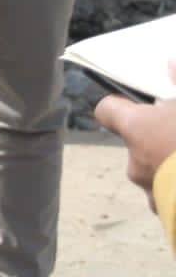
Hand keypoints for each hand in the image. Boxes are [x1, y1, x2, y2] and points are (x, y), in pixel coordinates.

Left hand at [95, 60, 175, 209]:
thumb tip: (171, 62)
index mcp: (137, 128)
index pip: (107, 110)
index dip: (119, 105)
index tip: (138, 103)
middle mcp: (135, 160)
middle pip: (136, 142)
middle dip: (157, 139)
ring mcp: (151, 191)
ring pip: (155, 172)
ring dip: (170, 167)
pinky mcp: (168, 214)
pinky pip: (170, 198)